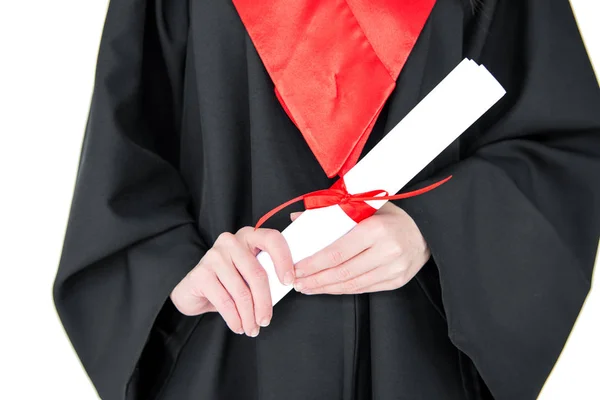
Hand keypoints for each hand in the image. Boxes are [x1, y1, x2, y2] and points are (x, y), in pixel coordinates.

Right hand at [170, 227, 293, 336]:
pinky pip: (225, 301)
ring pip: (241, 291)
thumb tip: (287, 287)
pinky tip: (238, 326)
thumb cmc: (227, 283)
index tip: (289, 282)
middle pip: (257, 274)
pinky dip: (234, 318)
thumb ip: (266, 274)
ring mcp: (214, 255)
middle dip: (264, 303)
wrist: (193, 292)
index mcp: (248, 236)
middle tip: (265, 321)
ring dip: (249, 316)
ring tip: (251, 328)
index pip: (272, 239)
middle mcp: (230, 242)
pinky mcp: (201, 273)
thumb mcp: (249, 275)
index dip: (284, 260)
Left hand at [292, 202, 429, 294]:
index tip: (296, 268)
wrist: (426, 229)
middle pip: (342, 272)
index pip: (336, 252)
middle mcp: (387, 251)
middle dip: (315, 279)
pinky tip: (329, 288)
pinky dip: (344, 289)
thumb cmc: (391, 215)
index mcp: (376, 229)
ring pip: (352, 284)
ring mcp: (394, 269)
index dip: (313, 264)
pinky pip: (364, 288)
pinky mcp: (397, 281)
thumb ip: (330, 212)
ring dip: (326, 288)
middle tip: (297, 282)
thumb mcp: (364, 206)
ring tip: (308, 287)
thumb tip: (297, 217)